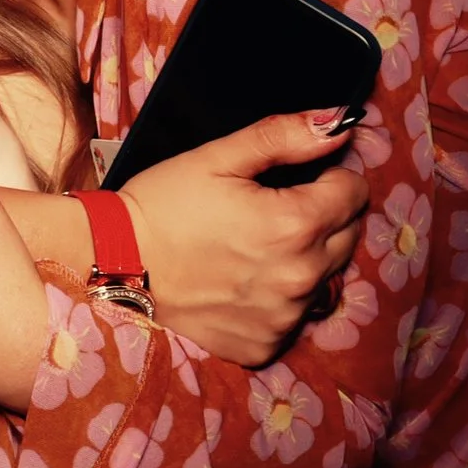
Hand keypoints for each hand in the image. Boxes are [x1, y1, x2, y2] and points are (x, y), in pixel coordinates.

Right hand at [119, 112, 370, 366]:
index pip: (353, 193)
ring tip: (255, 249)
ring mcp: (284, 317)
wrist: (114, 263)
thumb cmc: (163, 204)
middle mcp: (301, 277)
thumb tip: (338, 123)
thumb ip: (282, 137)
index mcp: (295, 224)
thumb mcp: (216, 158)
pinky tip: (242, 284)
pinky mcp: (263, 345)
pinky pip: (292, 317)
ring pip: (323, 279)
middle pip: (346, 237)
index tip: (297, 180)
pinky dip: (277, 300)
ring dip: (304, 260)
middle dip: (322, 217)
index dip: (329, 177)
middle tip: (273, 211)